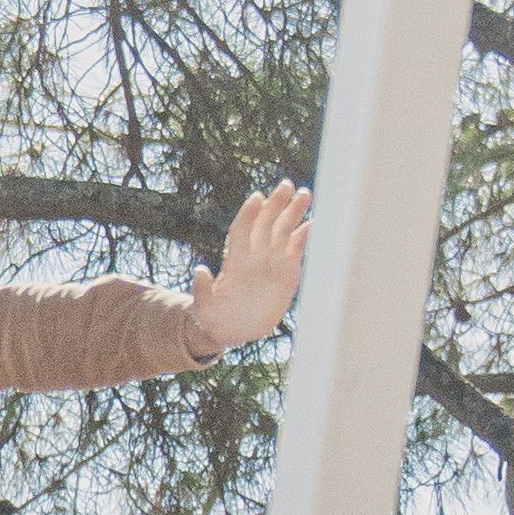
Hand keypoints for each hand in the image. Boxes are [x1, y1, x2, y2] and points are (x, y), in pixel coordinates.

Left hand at [186, 180, 310, 353]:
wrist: (234, 329)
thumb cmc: (215, 318)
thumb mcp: (204, 308)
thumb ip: (201, 291)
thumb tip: (199, 270)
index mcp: (234, 262)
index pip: (242, 231)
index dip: (249, 214)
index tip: (257, 197)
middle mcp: (253, 257)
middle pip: (265, 223)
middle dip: (275, 204)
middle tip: (287, 185)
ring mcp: (270, 263)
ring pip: (282, 231)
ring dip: (293, 212)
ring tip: (305, 193)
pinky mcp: (286, 272)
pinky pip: (295, 249)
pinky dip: (304, 236)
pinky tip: (314, 223)